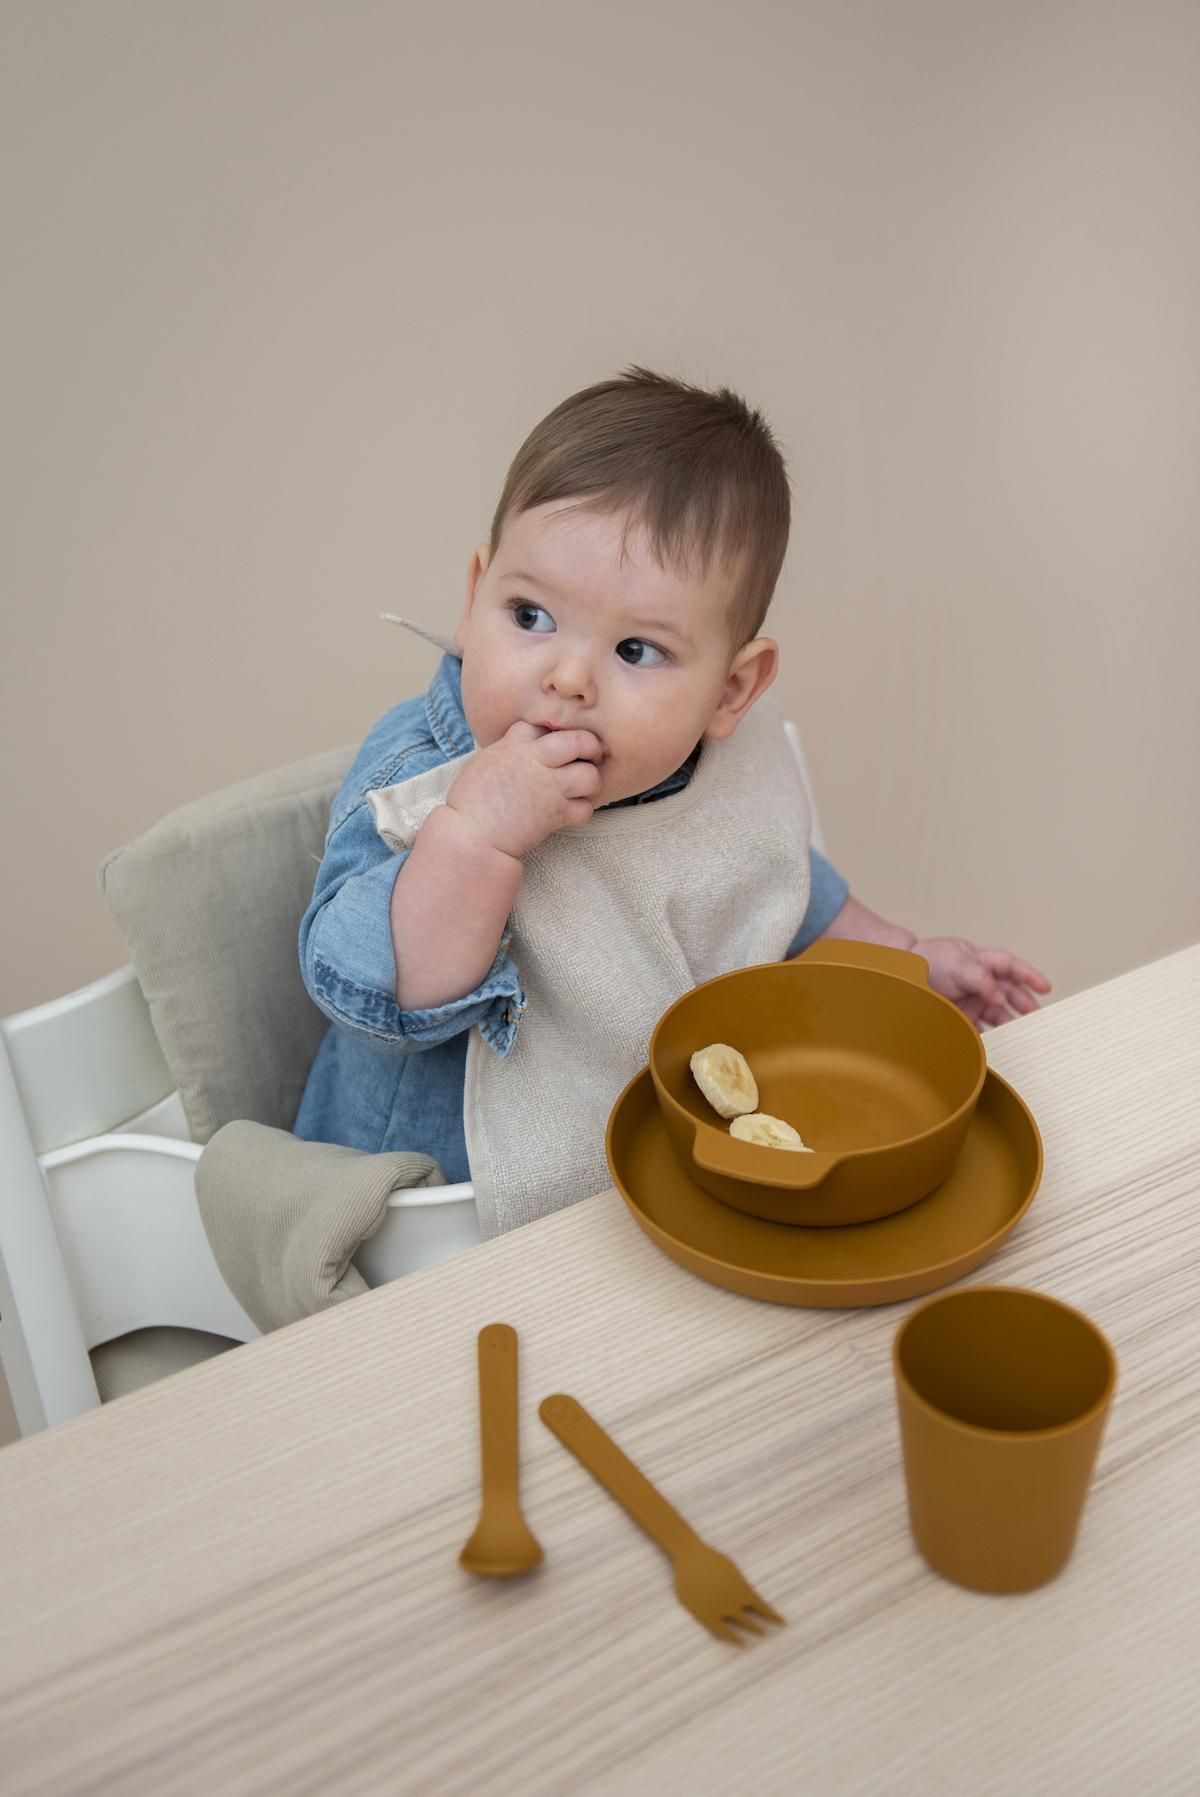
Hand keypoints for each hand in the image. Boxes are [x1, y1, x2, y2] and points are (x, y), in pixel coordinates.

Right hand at [444, 722, 603, 859]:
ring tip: (581, 788)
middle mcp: (535, 761)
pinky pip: (585, 809)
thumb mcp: (486, 761)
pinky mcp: (554, 814)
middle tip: (589, 757)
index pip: (545, 724)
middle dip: (590, 747)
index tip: (553, 744)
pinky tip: (570, 813)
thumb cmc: (471, 801)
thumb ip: (509, 750)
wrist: (470, 834)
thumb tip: (524, 746)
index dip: (554, 732)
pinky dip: (582, 812)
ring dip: (590, 782)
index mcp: (515, 745)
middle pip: (579, 741)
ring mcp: (548, 787)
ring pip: (589, 775)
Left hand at [911, 937, 1051, 1030]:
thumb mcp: (956, 963)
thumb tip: (999, 995)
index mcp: (981, 962)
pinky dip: (991, 1036)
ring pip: (998, 1013)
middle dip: (1025, 1004)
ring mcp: (972, 1000)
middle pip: (1009, 993)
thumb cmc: (926, 961)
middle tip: (1037, 1018)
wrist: (901, 977)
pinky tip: (999, 1044)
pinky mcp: (963, 1017)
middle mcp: (980, 982)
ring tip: (1022, 1035)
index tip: (1046, 988)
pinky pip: (982, 1028)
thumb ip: (980, 978)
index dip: (1029, 976)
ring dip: (1010, 1023)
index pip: (1011, 967)